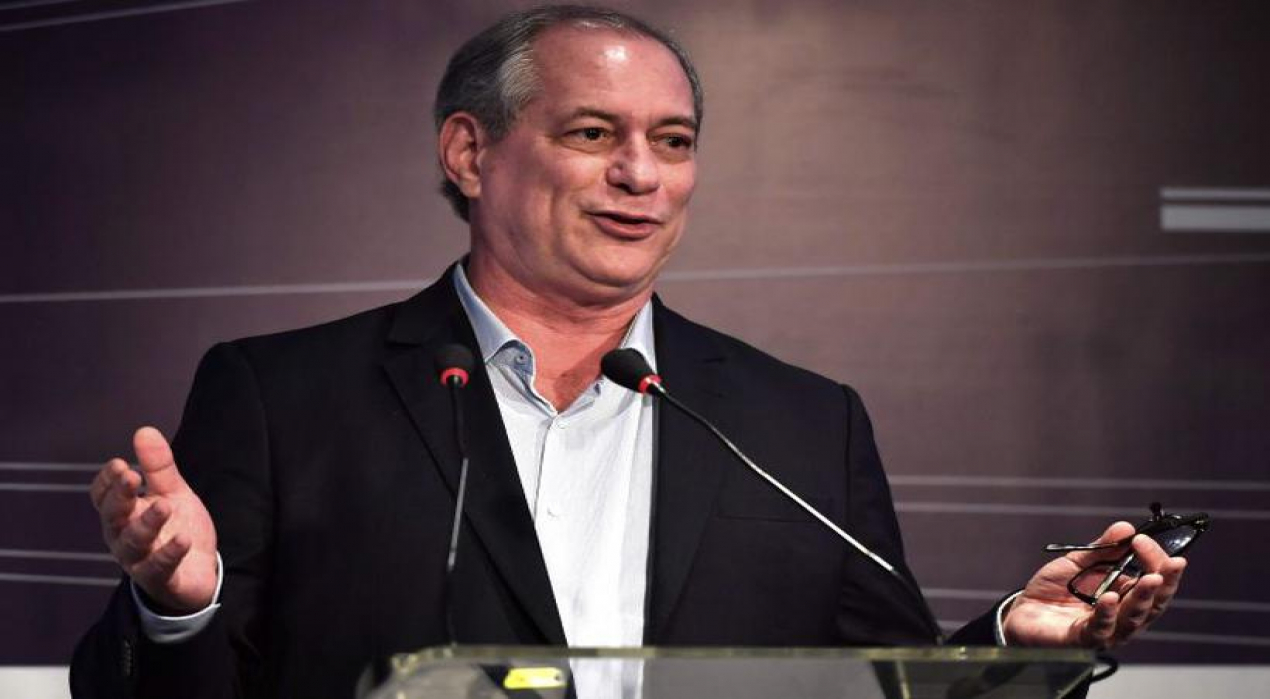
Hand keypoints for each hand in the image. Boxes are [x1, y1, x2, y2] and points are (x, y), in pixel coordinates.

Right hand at [91, 426, 218, 613]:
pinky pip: (159, 568)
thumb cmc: (176, 529)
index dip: (108, 482)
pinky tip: (182, 540)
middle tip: (131, 476)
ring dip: (147, 523)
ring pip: (134, 543)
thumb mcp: (172, 493)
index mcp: (123, 514)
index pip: (103, 497)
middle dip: (120, 497)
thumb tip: (144, 430)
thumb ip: (159, 467)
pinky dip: (169, 554)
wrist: (197, 573)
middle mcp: (124, 537)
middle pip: (113, 517)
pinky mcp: (161, 580)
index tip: (120, 464)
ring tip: (164, 505)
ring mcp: (140, 560)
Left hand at [1002, 520, 1186, 648]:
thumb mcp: (1077, 562)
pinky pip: (1100, 629)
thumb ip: (1102, 548)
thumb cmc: (1055, 589)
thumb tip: (1126, 528)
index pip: (1154, 581)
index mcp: (1126, 595)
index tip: (1144, 540)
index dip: (1156, 562)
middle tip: (1169, 565)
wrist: (1024, 611)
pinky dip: (1107, 613)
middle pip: (1152, 603)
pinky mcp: (1083, 639)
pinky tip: (1110, 598)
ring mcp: (1106, 631)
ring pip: (1132, 619)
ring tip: (1149, 579)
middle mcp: (1122, 616)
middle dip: (1163, 583)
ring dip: (1142, 598)